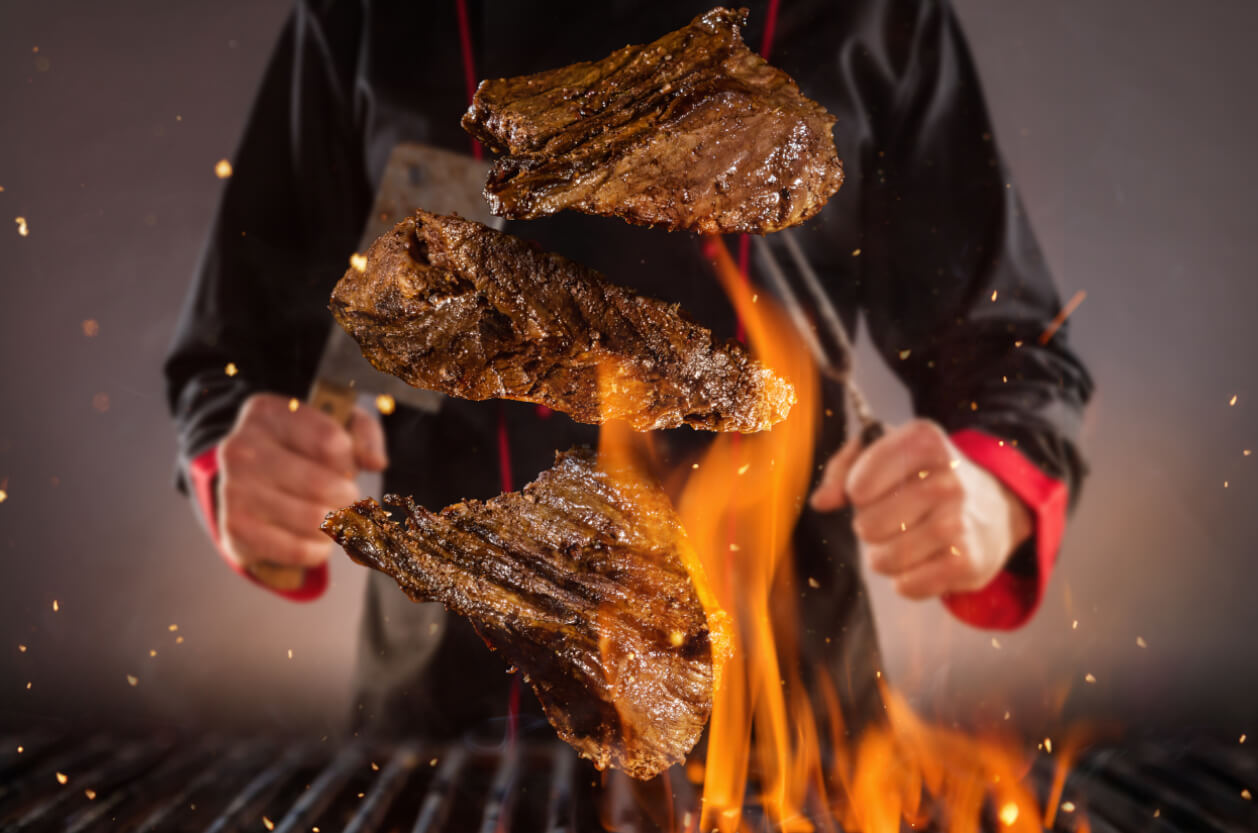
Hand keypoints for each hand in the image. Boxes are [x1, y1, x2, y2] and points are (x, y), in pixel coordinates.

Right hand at [217, 393, 386, 570]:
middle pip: (322, 485)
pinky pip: (297, 550)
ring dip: (336, 524)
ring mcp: (233, 490)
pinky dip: (318, 549)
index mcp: (267, 414)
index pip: (331, 442)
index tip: (346, 466)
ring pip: (314, 519)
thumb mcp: (338, 426)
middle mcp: (241, 449)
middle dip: (347, 497)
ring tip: (332, 517)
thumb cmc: (305, 451)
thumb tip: (376, 462)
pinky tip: (317, 539)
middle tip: (345, 497)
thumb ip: (365, 434)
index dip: (350, 461)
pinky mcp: (235, 529)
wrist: (254, 484)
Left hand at [809, 419, 1032, 599]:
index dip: (858, 493)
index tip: (875, 488)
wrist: (997, 506)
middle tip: (897, 517)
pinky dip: (906, 580)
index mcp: (924, 442)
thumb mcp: (887, 452)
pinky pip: (906, 586)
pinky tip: (924, 561)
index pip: (857, 486)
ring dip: (885, 556)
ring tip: (908, 540)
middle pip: (866, 526)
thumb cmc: (928, 478)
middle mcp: (947, 479)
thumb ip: (843, 467)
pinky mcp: (968, 562)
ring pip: (882, 559)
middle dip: (871, 527)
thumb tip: (821, 501)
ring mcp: (959, 521)